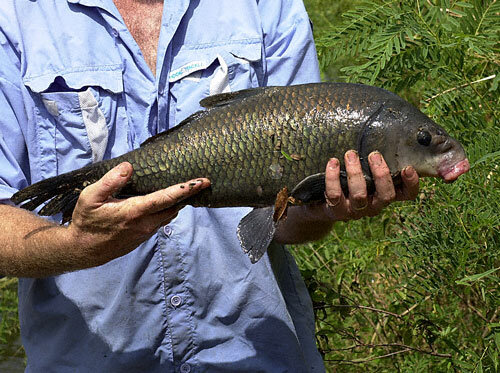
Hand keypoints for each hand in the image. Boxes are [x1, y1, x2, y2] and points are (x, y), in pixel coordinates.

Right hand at [65, 162, 209, 265]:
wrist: (83, 250)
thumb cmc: (86, 221)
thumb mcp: (91, 197)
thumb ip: (110, 181)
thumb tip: (129, 167)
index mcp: (135, 211)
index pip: (167, 198)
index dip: (187, 189)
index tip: (204, 181)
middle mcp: (145, 223)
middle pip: (175, 207)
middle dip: (188, 195)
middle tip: (199, 181)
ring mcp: (146, 232)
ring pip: (169, 215)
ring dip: (178, 203)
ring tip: (185, 190)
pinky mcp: (143, 237)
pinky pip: (162, 222)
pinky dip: (168, 211)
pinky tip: (165, 203)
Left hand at [321, 150, 418, 220]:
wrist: (322, 204)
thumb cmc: (348, 180)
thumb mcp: (364, 170)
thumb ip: (375, 159)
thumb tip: (388, 132)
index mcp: (384, 194)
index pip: (406, 194)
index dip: (411, 184)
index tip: (408, 167)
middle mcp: (374, 205)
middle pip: (386, 195)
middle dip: (381, 174)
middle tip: (373, 154)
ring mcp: (355, 211)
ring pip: (360, 196)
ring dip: (355, 173)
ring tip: (350, 154)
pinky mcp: (336, 211)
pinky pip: (335, 195)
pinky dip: (333, 177)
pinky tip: (333, 163)